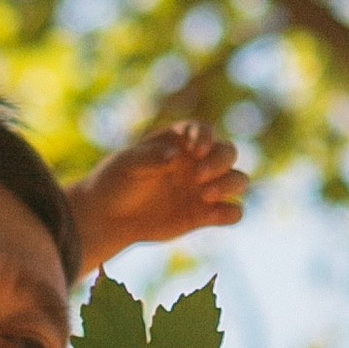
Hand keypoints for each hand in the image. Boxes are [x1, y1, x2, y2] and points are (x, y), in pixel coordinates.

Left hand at [71, 119, 246, 267]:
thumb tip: (175, 156)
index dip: (206, 137)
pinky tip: (215, 215)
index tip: (196, 150)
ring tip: (205, 195)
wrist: (110, 217)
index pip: (204, 130)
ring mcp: (204, 188)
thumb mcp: (127, 164)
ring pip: (238, 180)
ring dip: (230, 185)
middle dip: (220, 161)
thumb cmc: (116, 181)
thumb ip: (151, 157)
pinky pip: (233, 212)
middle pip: (228, 152)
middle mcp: (198, 162)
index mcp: (180, 142)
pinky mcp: (206, 215)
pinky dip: (232, 213)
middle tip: (199, 176)